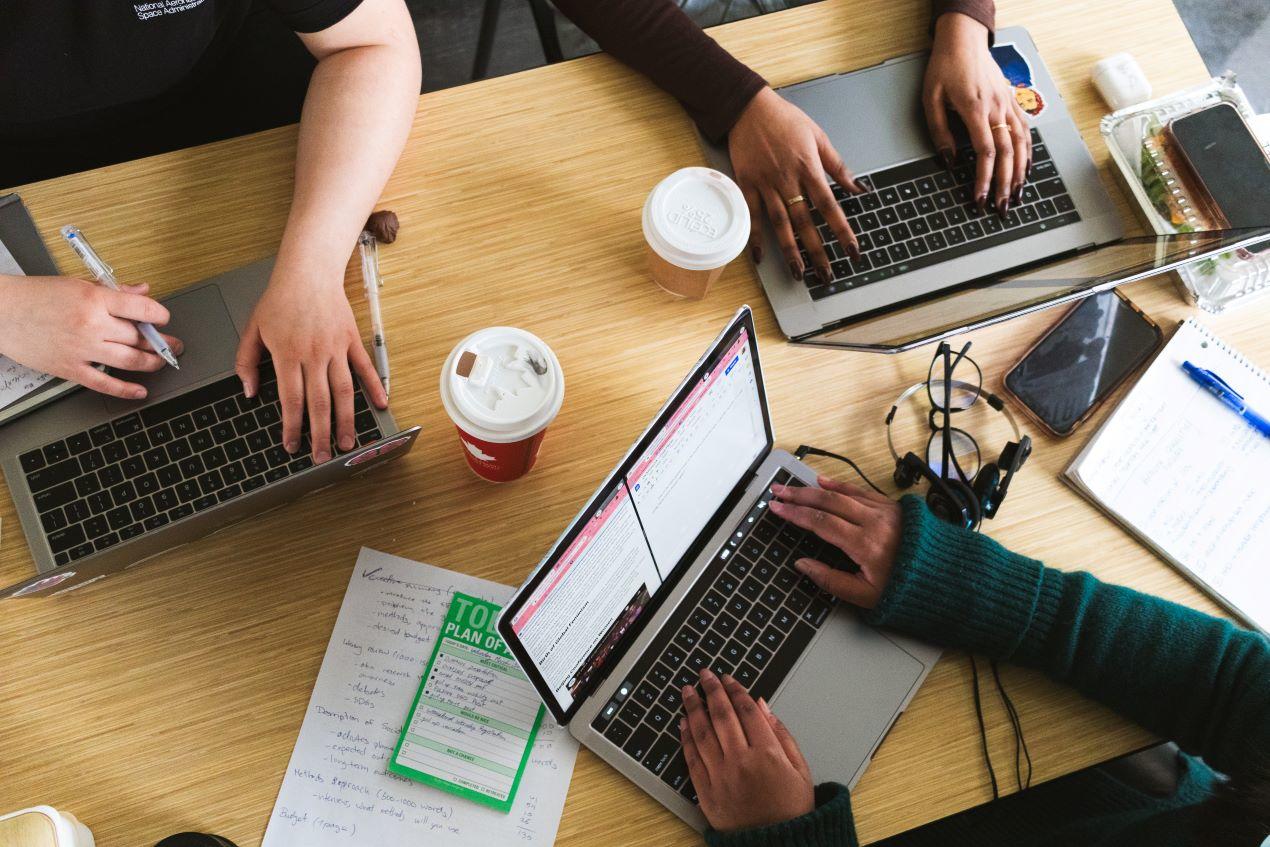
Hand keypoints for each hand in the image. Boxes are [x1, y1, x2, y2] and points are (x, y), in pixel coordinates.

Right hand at [0, 275, 181, 399]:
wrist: (2, 312)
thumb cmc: (37, 296)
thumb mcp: (78, 283)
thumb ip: (114, 290)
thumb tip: (143, 291)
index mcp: (95, 300)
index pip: (142, 308)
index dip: (160, 316)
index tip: (164, 320)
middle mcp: (91, 325)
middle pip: (139, 337)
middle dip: (161, 342)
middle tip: (172, 345)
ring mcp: (82, 349)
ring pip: (130, 360)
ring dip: (152, 363)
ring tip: (161, 361)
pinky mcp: (70, 369)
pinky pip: (104, 383)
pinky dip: (126, 390)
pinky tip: (140, 390)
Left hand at [234, 263, 386, 464]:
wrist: (308, 272)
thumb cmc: (279, 300)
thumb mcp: (253, 329)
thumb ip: (247, 362)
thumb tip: (250, 392)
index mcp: (288, 354)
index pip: (291, 399)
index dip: (292, 426)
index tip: (292, 446)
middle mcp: (314, 355)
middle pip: (319, 402)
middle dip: (320, 433)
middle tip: (322, 457)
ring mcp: (336, 348)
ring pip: (343, 391)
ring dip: (346, 420)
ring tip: (347, 443)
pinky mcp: (351, 341)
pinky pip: (365, 368)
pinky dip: (374, 387)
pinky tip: (381, 404)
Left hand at [680, 669, 813, 831]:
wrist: (778, 845)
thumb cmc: (792, 809)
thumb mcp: (801, 769)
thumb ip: (782, 734)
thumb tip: (762, 706)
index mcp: (768, 754)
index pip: (747, 711)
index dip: (735, 690)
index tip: (728, 678)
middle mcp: (742, 762)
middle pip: (722, 716)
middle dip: (711, 690)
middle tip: (704, 675)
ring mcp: (721, 777)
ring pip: (702, 733)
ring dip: (693, 708)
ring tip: (687, 692)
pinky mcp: (707, 792)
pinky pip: (693, 758)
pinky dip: (686, 738)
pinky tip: (683, 723)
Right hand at [728, 87, 865, 284]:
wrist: (748, 107)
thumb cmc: (784, 119)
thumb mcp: (818, 136)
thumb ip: (837, 165)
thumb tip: (859, 187)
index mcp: (808, 167)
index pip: (829, 205)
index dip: (842, 230)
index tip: (852, 250)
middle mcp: (787, 179)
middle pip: (805, 221)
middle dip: (817, 250)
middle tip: (826, 274)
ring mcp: (765, 184)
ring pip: (780, 223)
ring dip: (790, 250)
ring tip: (798, 272)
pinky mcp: (747, 184)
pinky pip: (752, 215)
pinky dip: (756, 237)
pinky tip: (761, 256)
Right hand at [768, 476, 901, 608]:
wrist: (943, 577)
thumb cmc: (905, 588)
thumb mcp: (865, 596)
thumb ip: (830, 580)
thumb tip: (803, 565)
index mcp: (865, 544)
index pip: (821, 522)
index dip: (795, 514)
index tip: (777, 508)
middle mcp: (874, 522)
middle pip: (828, 502)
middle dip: (798, 496)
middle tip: (778, 492)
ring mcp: (884, 511)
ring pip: (842, 493)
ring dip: (814, 489)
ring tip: (793, 488)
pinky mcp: (892, 506)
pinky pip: (860, 491)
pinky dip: (840, 485)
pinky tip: (824, 482)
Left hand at [923, 13, 1031, 214]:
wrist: (964, 40)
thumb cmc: (945, 67)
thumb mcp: (930, 99)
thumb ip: (939, 132)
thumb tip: (948, 161)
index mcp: (975, 109)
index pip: (985, 152)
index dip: (984, 179)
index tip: (980, 198)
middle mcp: (997, 108)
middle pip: (1007, 154)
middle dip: (1006, 184)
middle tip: (1002, 208)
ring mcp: (1008, 105)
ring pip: (1021, 144)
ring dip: (1021, 173)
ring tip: (1017, 195)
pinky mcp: (1012, 102)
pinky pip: (1025, 131)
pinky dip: (1028, 153)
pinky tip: (1027, 168)